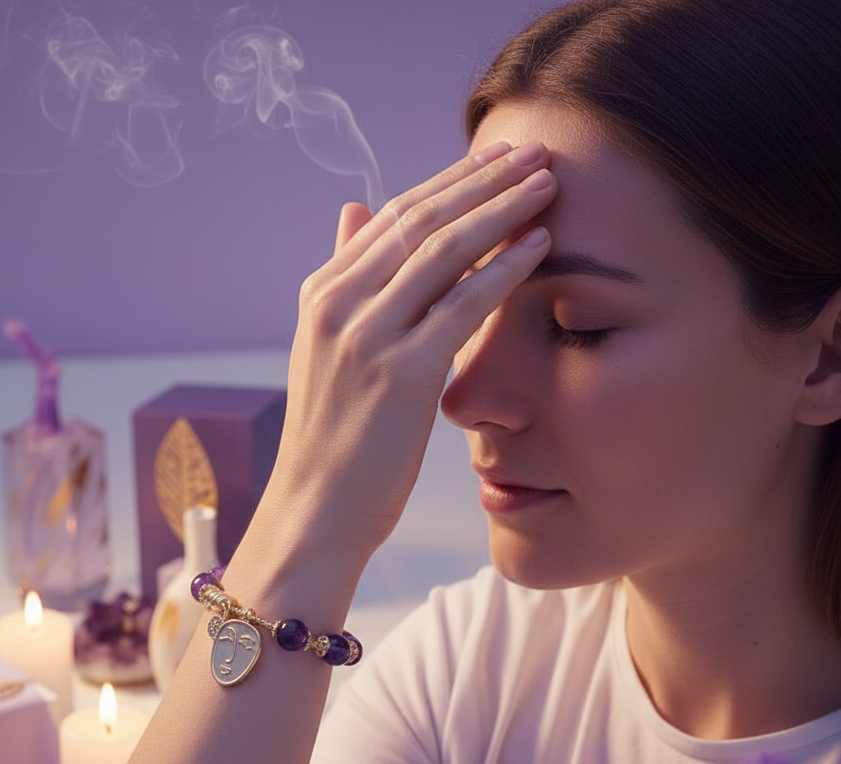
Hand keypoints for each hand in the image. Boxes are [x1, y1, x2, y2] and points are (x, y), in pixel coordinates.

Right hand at [263, 140, 556, 560]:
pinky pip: (463, 305)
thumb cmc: (333, 440)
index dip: (452, 181)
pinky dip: (505, 270)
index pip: (394, 217)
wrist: (316, 511)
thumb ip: (345, 278)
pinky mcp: (401, 373)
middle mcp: (339, 304)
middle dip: (484, 179)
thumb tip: (354, 210)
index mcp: (322, 294)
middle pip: (421, 220)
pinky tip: (541, 245)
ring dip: (502, 209)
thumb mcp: (328, 350)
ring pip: (444, 251)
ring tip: (549, 182)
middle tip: (536, 150)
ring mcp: (366, 336)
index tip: (498, 158)